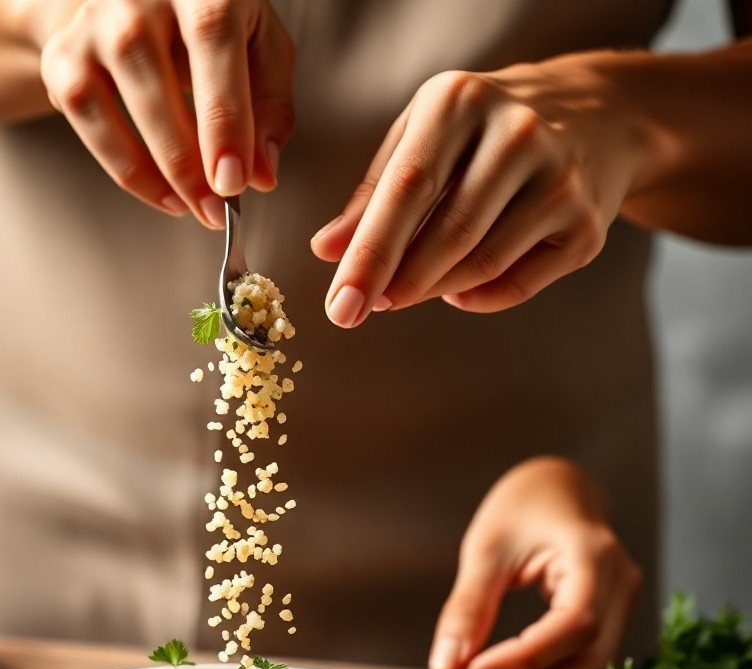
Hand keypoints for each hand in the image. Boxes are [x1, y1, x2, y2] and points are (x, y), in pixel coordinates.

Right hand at [32, 0, 294, 225]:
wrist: (138, 1)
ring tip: (193, 205)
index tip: (233, 181)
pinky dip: (128, 171)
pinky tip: (162, 192)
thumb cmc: (209, 28)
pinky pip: (91, 123)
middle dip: (190, 163)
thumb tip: (262, 174)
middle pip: (159, 82)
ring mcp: (94, 21)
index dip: (224, 118)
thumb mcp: (260, 48)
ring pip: (117, 105)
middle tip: (216, 210)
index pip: (212, 41)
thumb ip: (270, 107)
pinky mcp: (64, 56)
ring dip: (158, 172)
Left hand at [311, 53, 648, 323]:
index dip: (370, 255)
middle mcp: (518, 133)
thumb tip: (327, 250)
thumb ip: (374, 193)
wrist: (600, 116)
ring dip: (433, 291)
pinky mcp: (588, 225)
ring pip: (481, 265)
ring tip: (407, 291)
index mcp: (462, 101)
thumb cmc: (485, 130)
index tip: (341, 305)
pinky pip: (516, 286)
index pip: (407, 190)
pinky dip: (476, 299)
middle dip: (399, 284)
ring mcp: (561, 180)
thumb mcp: (423, 135)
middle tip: (367, 307)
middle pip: (447, 236)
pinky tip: (458, 288)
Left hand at [428, 458, 641, 668]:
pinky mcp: (610, 621)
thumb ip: (467, 607)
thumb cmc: (523, 506)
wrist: (558, 487)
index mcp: (595, 555)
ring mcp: (622, 605)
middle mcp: (620, 584)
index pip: (574, 624)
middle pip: (587, 660)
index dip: (527, 659)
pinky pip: (581, 663)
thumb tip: (444, 664)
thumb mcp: (486, 548)